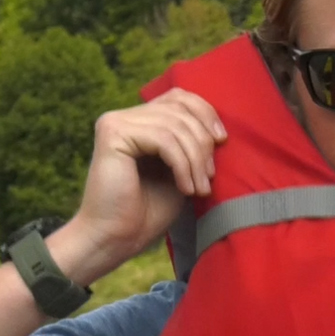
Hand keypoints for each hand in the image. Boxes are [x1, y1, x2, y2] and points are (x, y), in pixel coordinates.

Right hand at [66, 88, 225, 273]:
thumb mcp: (179, 172)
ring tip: (200, 188)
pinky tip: (185, 189)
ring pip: (174, 125)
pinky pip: (163, 139)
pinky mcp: (112, 134)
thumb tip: (219, 130)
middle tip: (209, 177)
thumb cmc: (147, 212)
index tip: (222, 140)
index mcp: (139, 121)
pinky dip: (182, 165)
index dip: (205, 113)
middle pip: (180, 109)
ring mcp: (116, 122)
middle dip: (203, 143)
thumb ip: (191, 146)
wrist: (116, 239)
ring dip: (195, 159)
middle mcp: (125, 116)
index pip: (179, 97)